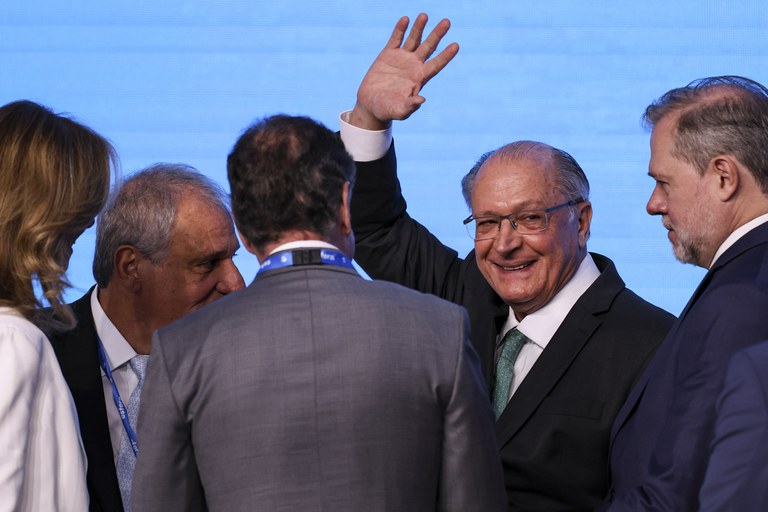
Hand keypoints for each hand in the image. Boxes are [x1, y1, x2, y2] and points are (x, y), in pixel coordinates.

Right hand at [349, 13, 458, 129]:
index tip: (456, 45)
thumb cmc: (387, 110)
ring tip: (424, 15)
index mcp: (420, 78)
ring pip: (414, 39)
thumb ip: (410, 106)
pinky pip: (396, 39)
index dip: (446, 56)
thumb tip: (422, 99)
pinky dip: (400, 30)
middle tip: (447, 22)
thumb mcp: (399, 111)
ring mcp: (401, 58)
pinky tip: (405, 19)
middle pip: (429, 47)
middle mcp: (413, 66)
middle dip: (437, 35)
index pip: (436, 64)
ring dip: (419, 28)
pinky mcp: (387, 54)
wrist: (371, 105)